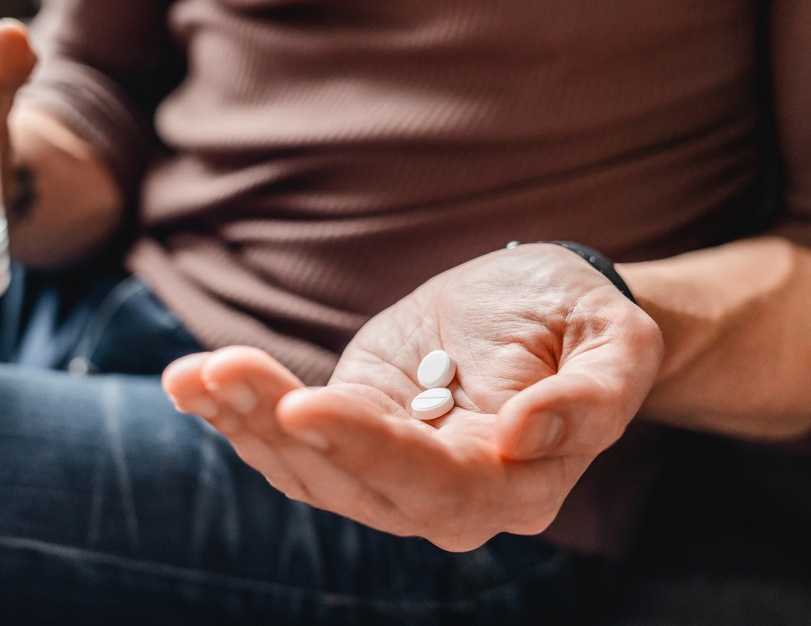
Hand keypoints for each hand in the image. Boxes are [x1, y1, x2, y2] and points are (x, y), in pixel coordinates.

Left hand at [162, 244, 663, 550]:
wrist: (544, 311)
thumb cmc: (585, 322)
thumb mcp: (619, 342)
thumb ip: (592, 397)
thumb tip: (522, 434)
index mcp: (514, 485)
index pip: (434, 484)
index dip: (369, 448)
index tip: (306, 403)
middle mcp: (445, 498)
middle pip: (352, 483)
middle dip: (281, 430)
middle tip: (221, 371)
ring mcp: (389, 470)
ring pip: (306, 469)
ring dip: (243, 423)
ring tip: (192, 374)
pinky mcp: (352, 432)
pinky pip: (290, 441)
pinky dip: (238, 414)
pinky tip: (192, 381)